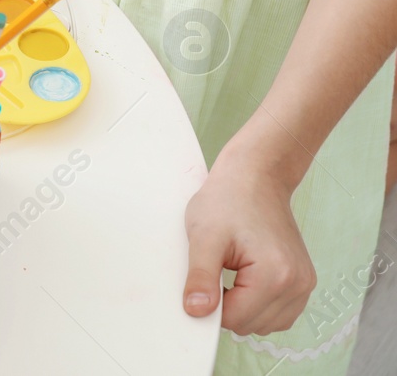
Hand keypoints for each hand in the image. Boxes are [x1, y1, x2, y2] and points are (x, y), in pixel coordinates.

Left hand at [183, 144, 315, 335]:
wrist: (256, 176)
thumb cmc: (228, 199)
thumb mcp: (203, 236)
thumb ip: (200, 277)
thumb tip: (196, 312)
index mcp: (276, 275)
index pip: (235, 320)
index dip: (210, 305)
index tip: (201, 279)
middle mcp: (298, 284)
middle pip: (251, 325)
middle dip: (227, 306)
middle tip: (217, 268)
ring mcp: (305, 284)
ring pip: (266, 324)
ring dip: (243, 307)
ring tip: (231, 270)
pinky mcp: (303, 281)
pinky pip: (278, 313)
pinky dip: (257, 304)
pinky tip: (244, 278)